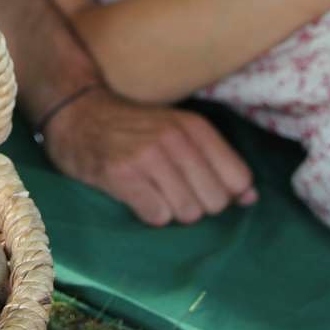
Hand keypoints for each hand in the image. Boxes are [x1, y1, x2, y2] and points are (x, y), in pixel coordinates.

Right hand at [42, 86, 256, 225]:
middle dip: (197, 205)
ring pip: (188, 213)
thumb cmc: (134, 127)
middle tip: (172, 191)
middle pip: (214, 202)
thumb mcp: (178, 130)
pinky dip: (150, 214)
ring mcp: (147, 157)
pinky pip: (157, 216)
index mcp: (194, 126)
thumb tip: (252, 198)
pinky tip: (137, 196)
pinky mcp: (122, 175)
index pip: (237, 180)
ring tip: (153, 191)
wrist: (77, 112)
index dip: (223, 193)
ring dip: (172, 211)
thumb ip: (216, 161)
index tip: (201, 187)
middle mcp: (174, 139)